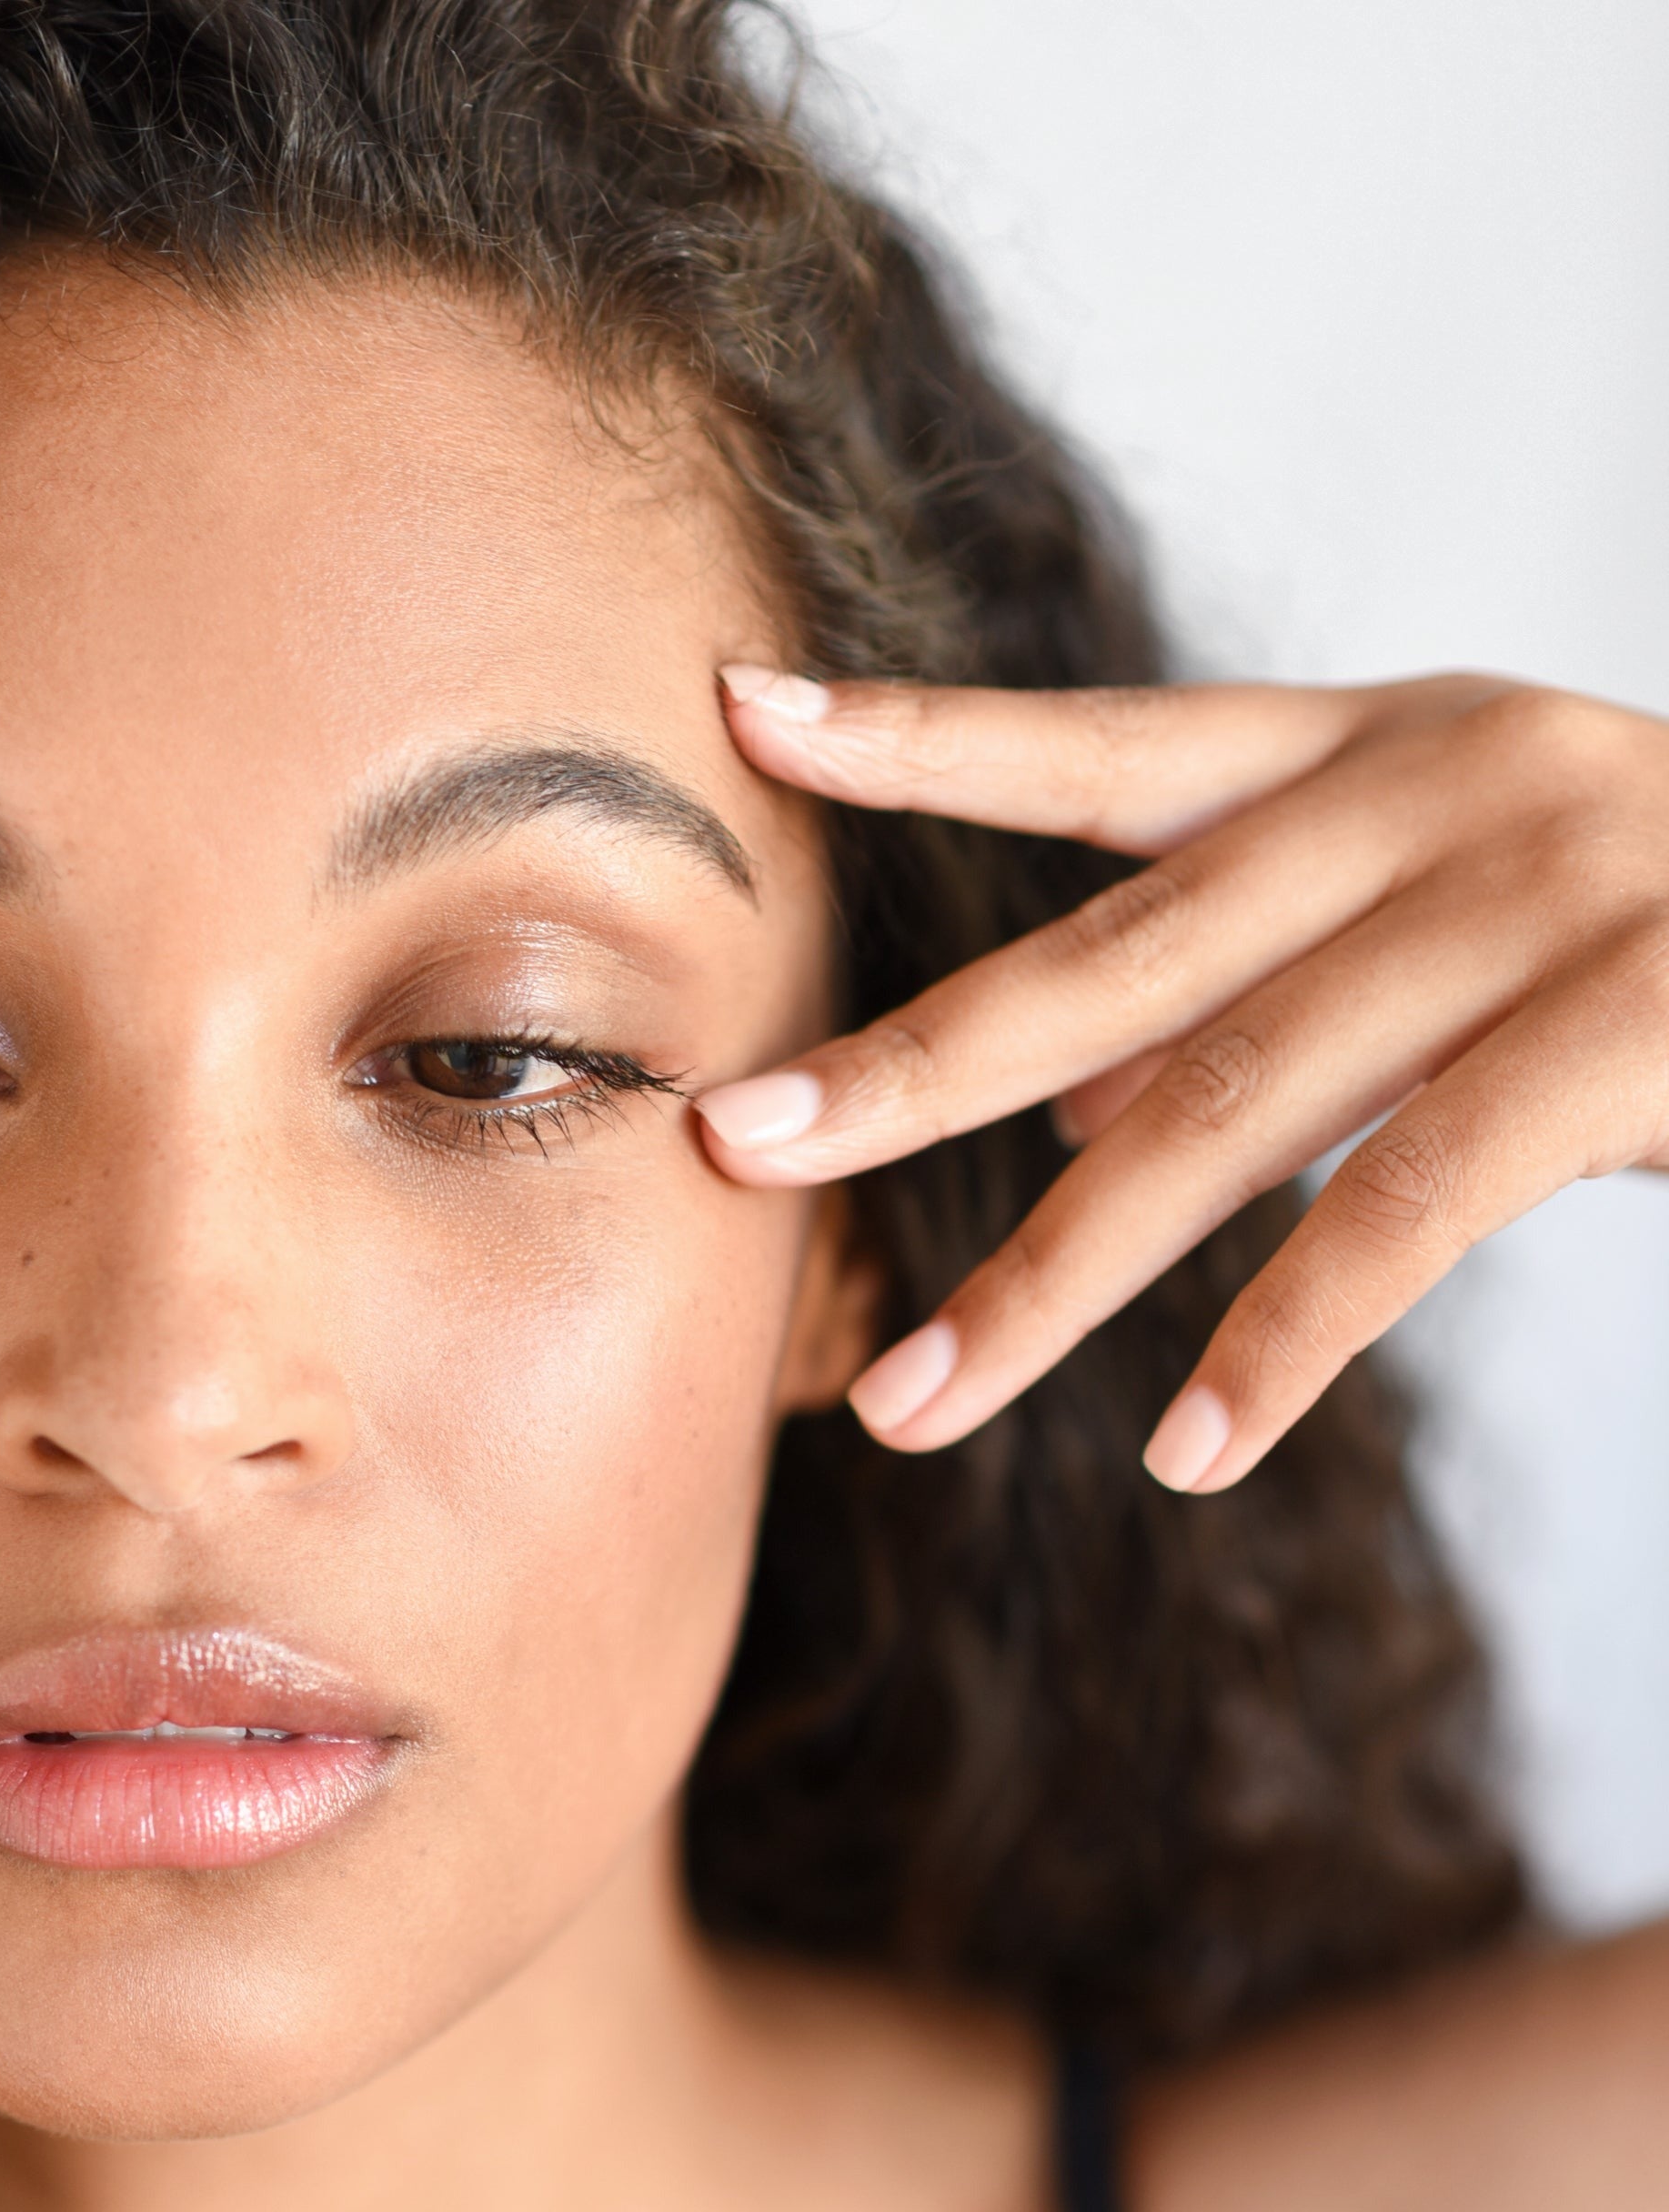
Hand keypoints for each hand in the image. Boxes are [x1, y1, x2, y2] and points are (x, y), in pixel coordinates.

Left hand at [698, 667, 1668, 1492]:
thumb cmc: (1650, 935)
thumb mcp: (1434, 928)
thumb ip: (1246, 1008)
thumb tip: (1057, 1130)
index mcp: (1366, 748)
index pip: (1096, 741)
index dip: (917, 736)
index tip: (741, 714)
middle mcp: (1433, 792)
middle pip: (1111, 958)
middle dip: (909, 1069)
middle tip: (731, 1148)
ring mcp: (1541, 896)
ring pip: (1231, 1113)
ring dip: (1054, 1279)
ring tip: (909, 1402)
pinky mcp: (1643, 1021)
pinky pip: (1413, 1208)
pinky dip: (1286, 1340)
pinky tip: (1184, 1451)